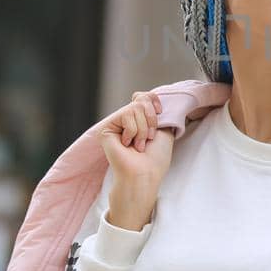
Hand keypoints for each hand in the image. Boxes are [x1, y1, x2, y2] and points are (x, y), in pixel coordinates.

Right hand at [99, 91, 175, 229]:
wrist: (145, 174)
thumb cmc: (156, 158)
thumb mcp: (164, 130)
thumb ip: (158, 113)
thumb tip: (155, 98)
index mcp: (139, 121)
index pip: (143, 96)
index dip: (153, 101)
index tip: (160, 113)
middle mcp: (126, 121)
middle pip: (141, 100)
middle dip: (151, 120)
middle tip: (148, 139)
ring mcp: (115, 124)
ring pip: (135, 107)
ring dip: (143, 129)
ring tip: (138, 145)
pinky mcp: (106, 128)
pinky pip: (126, 114)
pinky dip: (133, 130)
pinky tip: (127, 144)